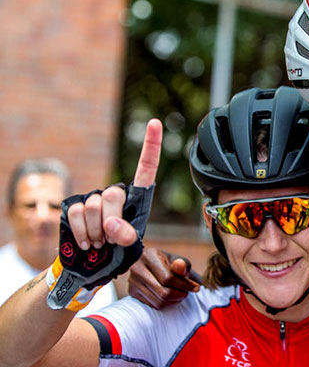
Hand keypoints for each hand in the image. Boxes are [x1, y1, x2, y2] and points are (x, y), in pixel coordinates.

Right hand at [46, 119, 162, 309]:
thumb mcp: (130, 248)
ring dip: (96, 232)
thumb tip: (110, 224)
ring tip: (99, 243)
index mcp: (136, 198)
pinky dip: (81, 232)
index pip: (146, 167)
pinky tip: (86, 243)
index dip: (151, 145)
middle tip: (111, 240)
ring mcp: (92, 197)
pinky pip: (77, 214)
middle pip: (113, 195)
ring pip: (94, 206)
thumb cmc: (117, 254)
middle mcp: (115, 193)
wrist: (91, 266)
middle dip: (112, 222)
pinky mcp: (73, 206)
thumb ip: (127, 236)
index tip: (154, 122)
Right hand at [128, 248, 200, 308]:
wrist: (153, 265)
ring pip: (158, 301)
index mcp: (148, 256)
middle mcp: (137, 269)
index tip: (196, 288)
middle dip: (180, 294)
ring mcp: (132, 281)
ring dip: (174, 300)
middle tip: (187, 292)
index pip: (168, 278)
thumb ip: (182, 265)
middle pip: (162, 292)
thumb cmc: (169, 262)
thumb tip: (180, 265)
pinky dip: (166, 304)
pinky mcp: (132, 292)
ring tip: (181, 294)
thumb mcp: (178, 260)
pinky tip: (172, 297)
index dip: (184, 285)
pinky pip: (153, 305)